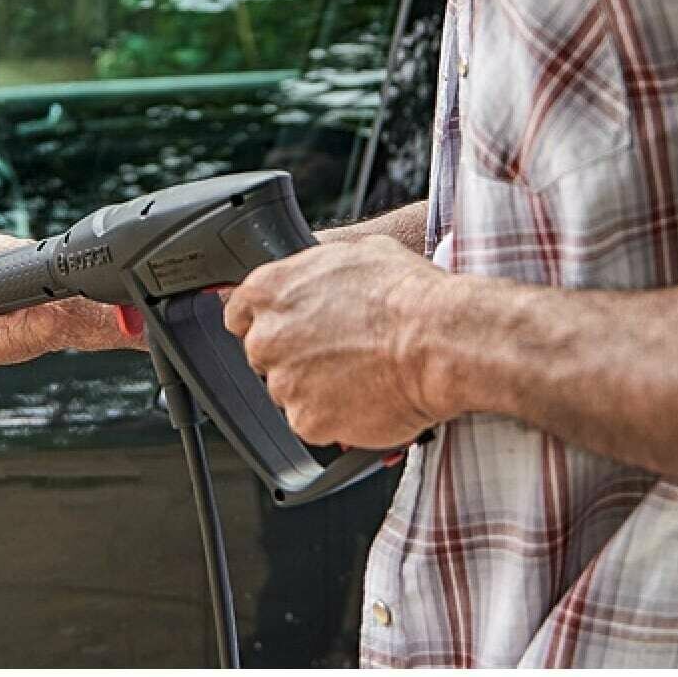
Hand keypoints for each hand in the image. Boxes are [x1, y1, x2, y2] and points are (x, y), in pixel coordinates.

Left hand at [221, 234, 454, 448]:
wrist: (438, 340)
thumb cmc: (406, 294)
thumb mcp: (356, 252)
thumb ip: (316, 271)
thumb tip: (314, 278)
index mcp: (269, 290)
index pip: (239, 313)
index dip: (266, 322)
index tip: (286, 330)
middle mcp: (267, 337)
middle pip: (265, 356)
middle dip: (295, 357)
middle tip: (338, 353)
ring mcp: (285, 383)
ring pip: (291, 392)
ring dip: (317, 389)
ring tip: (361, 375)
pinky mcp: (307, 421)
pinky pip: (314, 424)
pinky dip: (336, 418)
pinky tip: (366, 398)